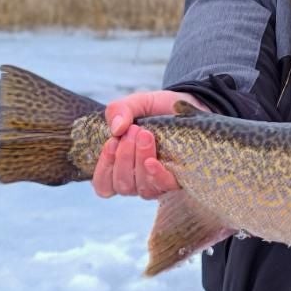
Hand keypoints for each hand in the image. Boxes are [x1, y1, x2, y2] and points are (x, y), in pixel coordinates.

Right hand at [91, 90, 208, 199]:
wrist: (187, 106)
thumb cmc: (156, 110)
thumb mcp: (137, 103)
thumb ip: (120, 110)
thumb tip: (116, 129)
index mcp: (121, 167)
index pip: (103, 184)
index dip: (104, 167)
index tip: (112, 142)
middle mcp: (137, 180)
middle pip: (122, 185)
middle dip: (124, 157)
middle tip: (134, 130)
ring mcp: (157, 182)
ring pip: (141, 187)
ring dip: (139, 160)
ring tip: (145, 135)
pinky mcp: (177, 179)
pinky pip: (163, 187)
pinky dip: (155, 175)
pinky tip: (153, 161)